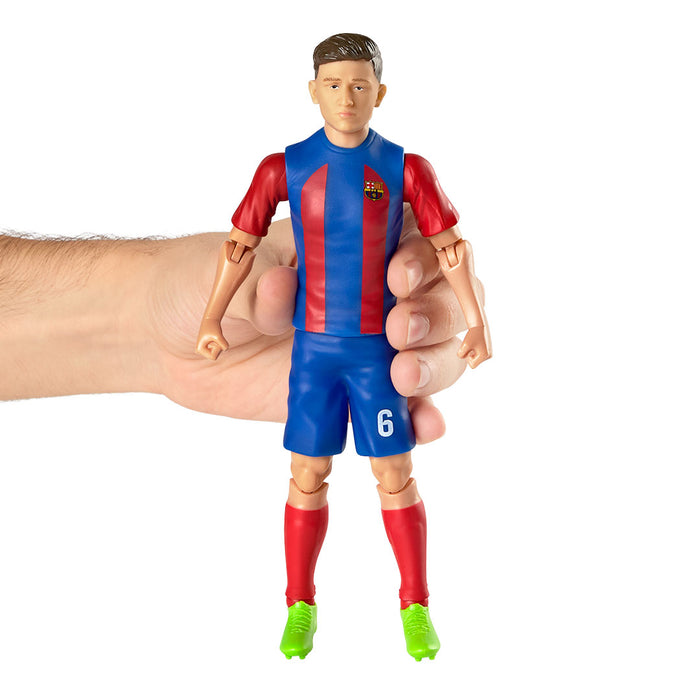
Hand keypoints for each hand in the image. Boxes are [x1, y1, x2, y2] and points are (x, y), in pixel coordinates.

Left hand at [146, 213, 486, 442]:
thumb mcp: (227, 271)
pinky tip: (423, 426)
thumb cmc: (197, 282)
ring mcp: (366, 348)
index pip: (412, 239)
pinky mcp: (353, 392)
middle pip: (438, 301)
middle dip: (434, 316)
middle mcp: (370, 295)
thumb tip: (285, 291)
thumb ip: (261, 285)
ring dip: (433, 367)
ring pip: (432, 355)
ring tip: (403, 379)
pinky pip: (400, 409)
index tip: (397, 273)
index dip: (422, 256)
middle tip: (400, 330)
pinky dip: (421, 420)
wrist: (169, 340)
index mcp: (347, 246)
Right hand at [195, 318, 228, 359]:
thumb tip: (226, 349)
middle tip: (215, 338)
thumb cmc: (213, 327)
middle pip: (215, 356)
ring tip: (215, 337)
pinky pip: (219, 349)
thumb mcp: (218, 336)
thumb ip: (224, 344)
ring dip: (220, 344)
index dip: (217, 349)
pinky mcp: (208, 348)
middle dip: (218, 347)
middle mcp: (200, 351)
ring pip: (218, 353)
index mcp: (199, 350)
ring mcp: (204, 350)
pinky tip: (215, 337)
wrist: (211, 320)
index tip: (215, 340)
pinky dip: (220, 343)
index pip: (213, 357)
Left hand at [457, 325, 491, 367]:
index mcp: (485, 355)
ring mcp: (490, 353)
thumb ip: (461, 355)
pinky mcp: (488, 350)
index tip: (468, 349)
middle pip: (474, 362)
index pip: (472, 365)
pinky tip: (476, 343)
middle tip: (471, 345)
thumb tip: (462, 357)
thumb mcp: (464, 345)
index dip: (467, 358)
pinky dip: (475, 350)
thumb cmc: (472, 334)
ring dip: (472, 353)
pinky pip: (478, 355)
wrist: (479, 325)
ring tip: (474, 344)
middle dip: (470, 355)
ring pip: (476, 358)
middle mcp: (489, 355)